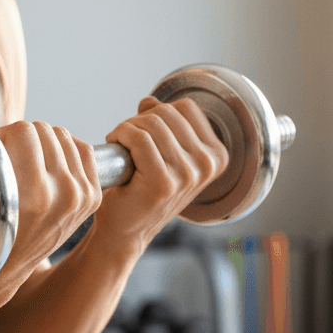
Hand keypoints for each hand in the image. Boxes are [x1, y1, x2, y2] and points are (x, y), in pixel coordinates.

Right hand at [0, 120, 101, 281]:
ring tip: (28, 163)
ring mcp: (81, 196)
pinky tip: (50, 162)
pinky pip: (84, 149)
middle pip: (44, 130)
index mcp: (35, 193)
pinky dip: (66, 149)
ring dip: (44, 143)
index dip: (4, 135)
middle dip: (23, 138)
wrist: (5, 267)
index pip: (24, 130)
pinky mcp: (91, 197)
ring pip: (63, 136)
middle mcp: (64, 194)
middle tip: (10, 157)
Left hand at [94, 96, 227, 249]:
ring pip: (151, 123)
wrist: (123, 230)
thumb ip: (162, 124)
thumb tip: (150, 101)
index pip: (186, 107)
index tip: (145, 133)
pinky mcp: (163, 181)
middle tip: (127, 141)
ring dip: (127, 128)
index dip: (159, 113)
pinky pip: (138, 138)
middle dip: (140, 121)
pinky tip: (115, 148)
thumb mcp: (163, 154)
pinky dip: (120, 136)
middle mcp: (208, 165)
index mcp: (217, 156)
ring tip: (121, 146)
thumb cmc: (140, 191)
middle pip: (167, 112)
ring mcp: (188, 174)